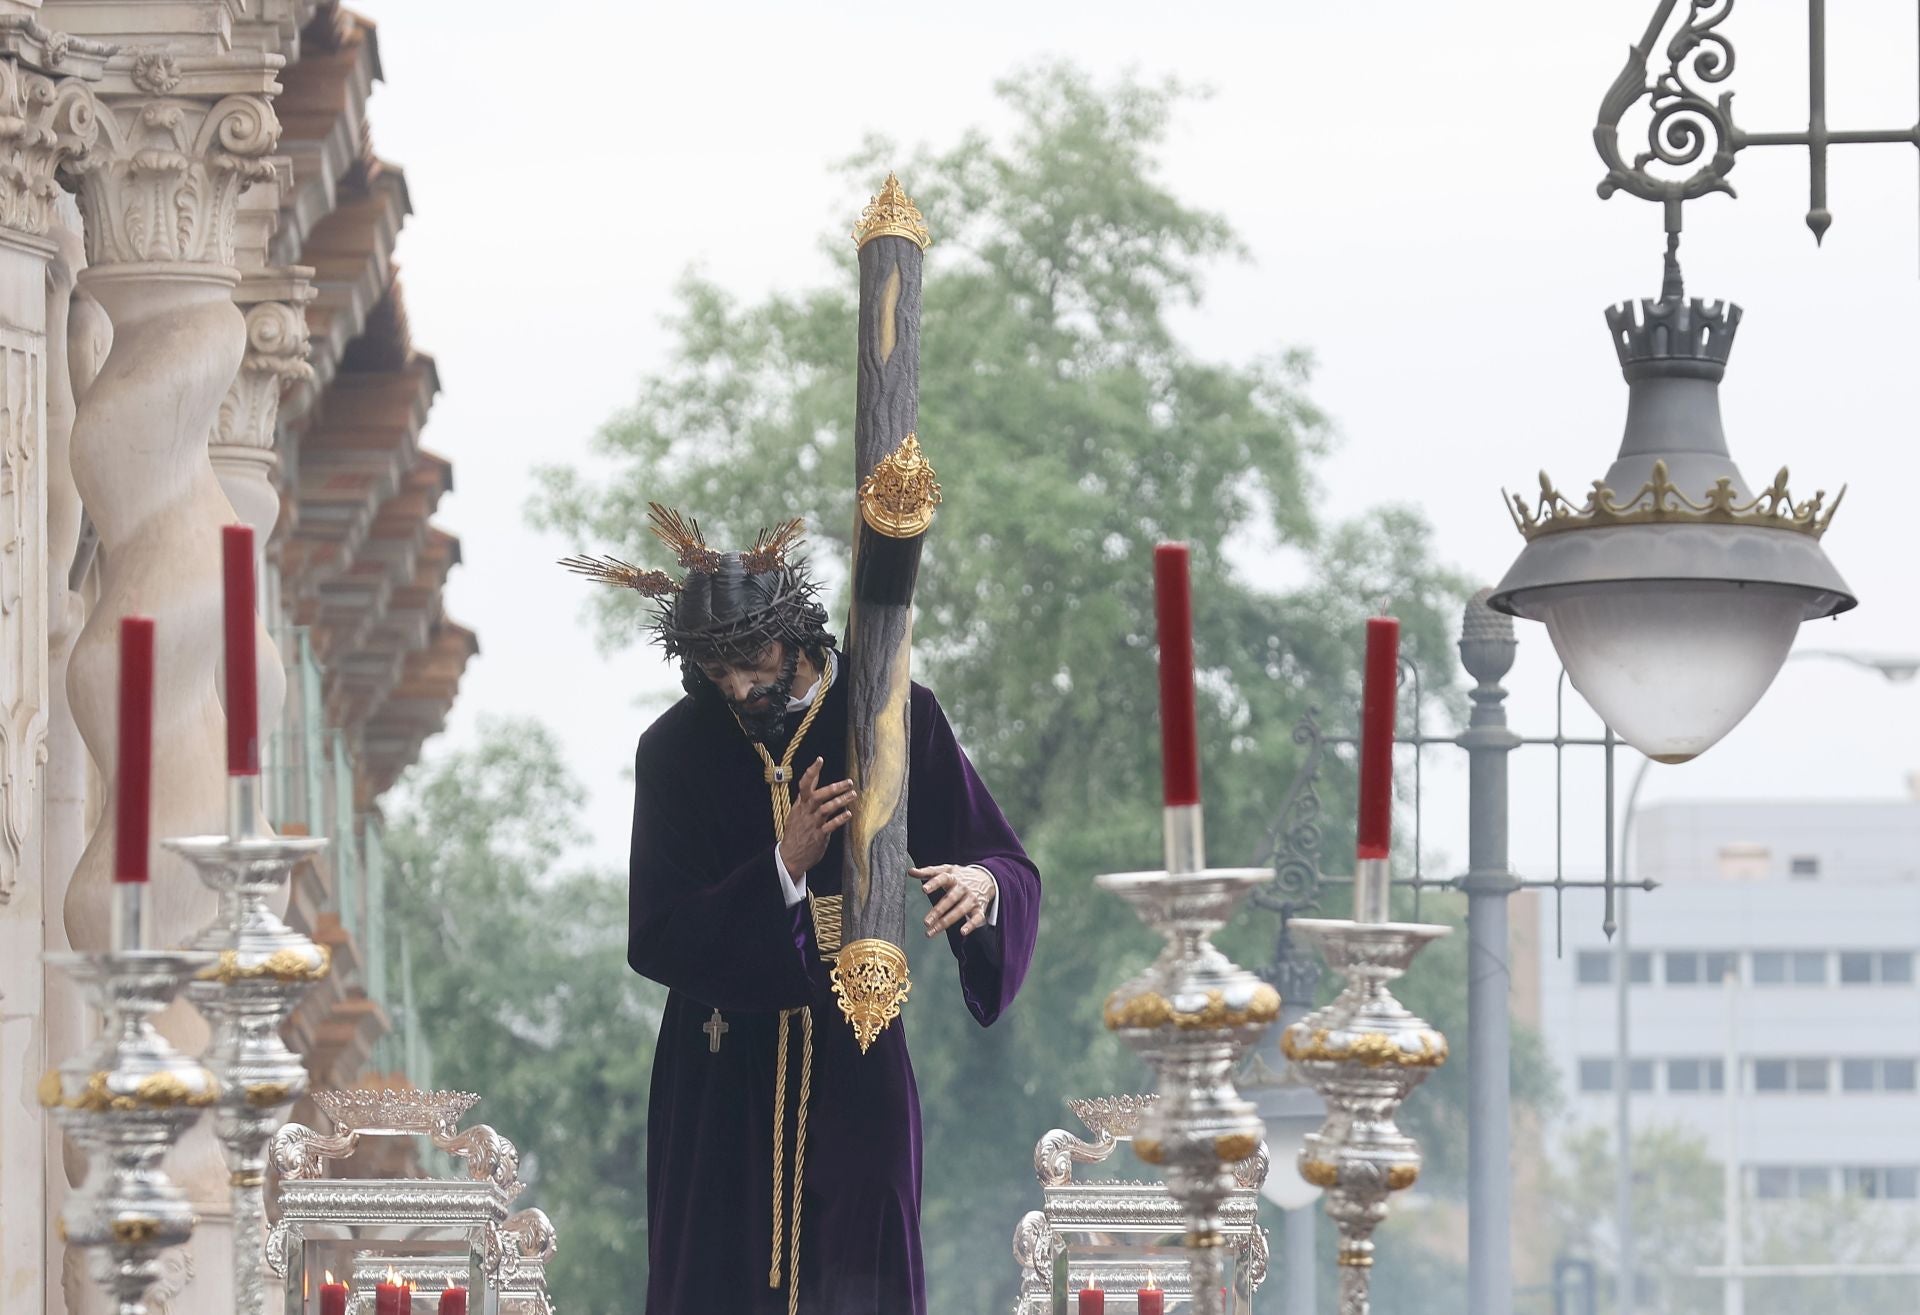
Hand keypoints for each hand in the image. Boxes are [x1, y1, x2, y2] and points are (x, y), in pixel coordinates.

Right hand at [778, 759, 856, 874]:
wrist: (789, 856)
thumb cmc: (796, 831)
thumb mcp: (797, 811)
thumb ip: (806, 794)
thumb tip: (813, 775)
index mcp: (800, 805)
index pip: (804, 785)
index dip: (811, 772)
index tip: (820, 759)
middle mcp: (805, 813)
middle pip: (818, 796)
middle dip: (833, 788)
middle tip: (849, 782)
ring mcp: (812, 825)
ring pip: (826, 809)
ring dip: (840, 801)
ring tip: (853, 795)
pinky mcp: (818, 837)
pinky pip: (830, 826)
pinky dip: (840, 819)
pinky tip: (849, 814)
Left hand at [913, 864, 996, 937]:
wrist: (985, 878)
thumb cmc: (960, 876)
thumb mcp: (945, 870)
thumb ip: (928, 872)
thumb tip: (910, 871)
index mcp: (953, 877)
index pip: (943, 878)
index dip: (934, 883)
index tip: (924, 890)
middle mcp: (963, 888)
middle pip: (950, 899)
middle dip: (937, 911)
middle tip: (926, 922)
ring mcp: (972, 898)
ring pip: (960, 910)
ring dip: (946, 921)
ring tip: (933, 931)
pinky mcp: (979, 908)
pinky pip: (977, 918)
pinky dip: (971, 925)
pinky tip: (962, 932)